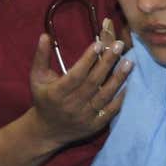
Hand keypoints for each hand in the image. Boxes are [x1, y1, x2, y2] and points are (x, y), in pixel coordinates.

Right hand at [27, 19, 131, 145]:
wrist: (47, 130)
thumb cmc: (44, 98)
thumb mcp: (36, 78)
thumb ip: (41, 57)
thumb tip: (45, 35)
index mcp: (57, 93)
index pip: (75, 75)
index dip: (87, 60)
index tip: (99, 44)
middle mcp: (71, 106)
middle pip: (93, 82)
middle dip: (107, 63)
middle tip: (119, 46)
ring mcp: (84, 117)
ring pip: (104, 96)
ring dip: (118, 79)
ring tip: (129, 62)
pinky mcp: (94, 126)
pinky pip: (110, 111)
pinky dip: (120, 99)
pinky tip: (128, 84)